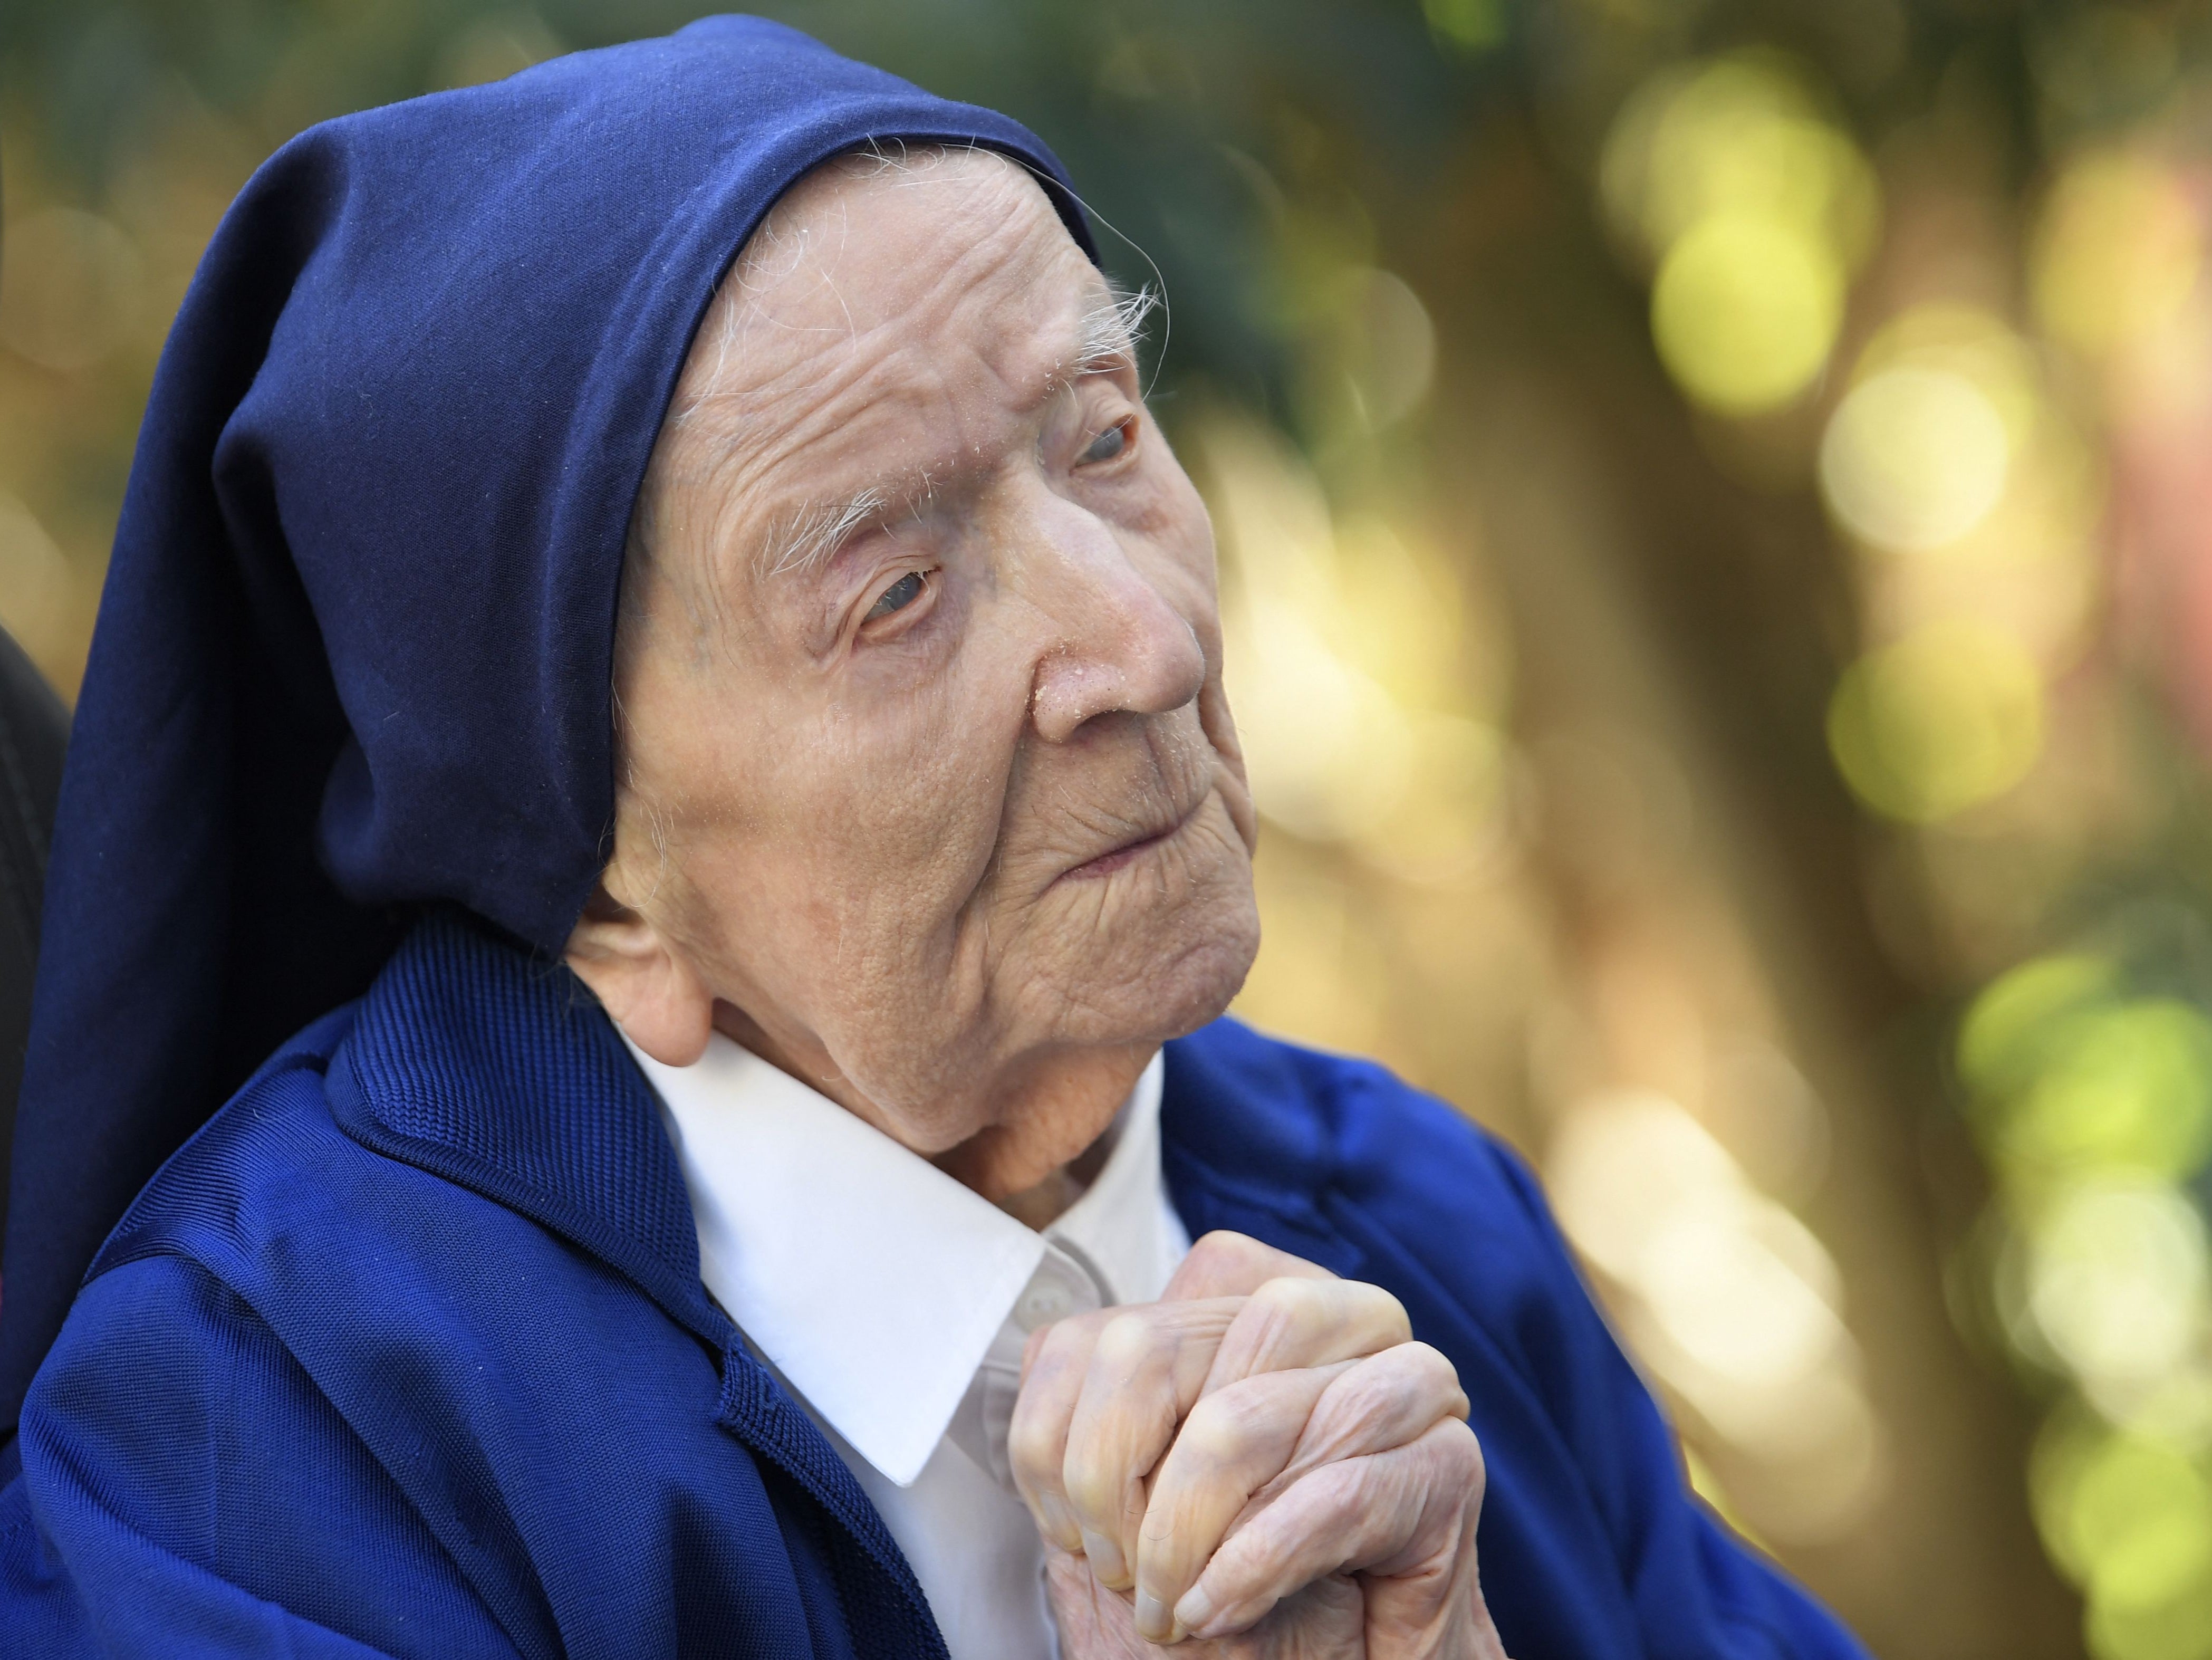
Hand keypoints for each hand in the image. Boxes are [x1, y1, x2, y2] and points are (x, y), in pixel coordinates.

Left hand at [1010, 1232, 1509, 1656]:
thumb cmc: (1241, 1596)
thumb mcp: (1139, 1511)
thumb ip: (1095, 1430)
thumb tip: (1045, 1352)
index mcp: (1244, 1305)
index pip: (1108, 1330)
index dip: (1068, 1441)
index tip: (1075, 1536)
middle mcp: (1329, 1316)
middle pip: (1156, 1349)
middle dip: (1112, 1486)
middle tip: (1126, 1581)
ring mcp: (1399, 1380)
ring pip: (1240, 1415)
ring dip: (1182, 1532)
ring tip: (1173, 1608)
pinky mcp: (1449, 1465)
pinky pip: (1330, 1493)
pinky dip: (1254, 1562)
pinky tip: (1219, 1609)